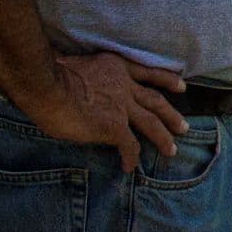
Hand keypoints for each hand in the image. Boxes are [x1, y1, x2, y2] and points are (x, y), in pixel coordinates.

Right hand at [25, 51, 189, 171]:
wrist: (48, 84)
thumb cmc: (50, 72)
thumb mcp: (75, 64)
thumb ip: (85, 75)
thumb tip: (75, 83)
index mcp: (115, 67)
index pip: (147, 72)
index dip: (166, 79)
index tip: (181, 86)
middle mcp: (123, 85)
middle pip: (155, 100)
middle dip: (171, 114)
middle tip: (184, 126)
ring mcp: (122, 106)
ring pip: (151, 123)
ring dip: (163, 137)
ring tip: (171, 150)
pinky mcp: (114, 126)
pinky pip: (128, 146)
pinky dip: (131, 158)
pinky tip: (128, 167)